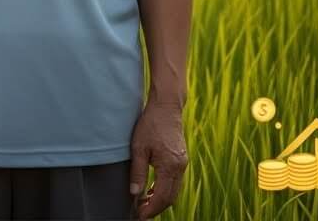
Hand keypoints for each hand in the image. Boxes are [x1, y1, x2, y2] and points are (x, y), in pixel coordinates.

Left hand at [129, 102, 187, 219]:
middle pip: (171, 197)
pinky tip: (152, 189)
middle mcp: (180, 167)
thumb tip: (135, 194)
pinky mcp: (181, 159)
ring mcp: (182, 163)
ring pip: (174, 190)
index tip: (139, 215)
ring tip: (144, 204)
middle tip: (141, 213)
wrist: (166, 107)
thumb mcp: (138, 147)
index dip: (151, 209)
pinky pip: (175, 181)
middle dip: (156, 208)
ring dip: (160, 199)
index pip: (162, 197)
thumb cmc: (150, 124)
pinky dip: (164, 189)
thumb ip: (138, 172)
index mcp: (170, 166)